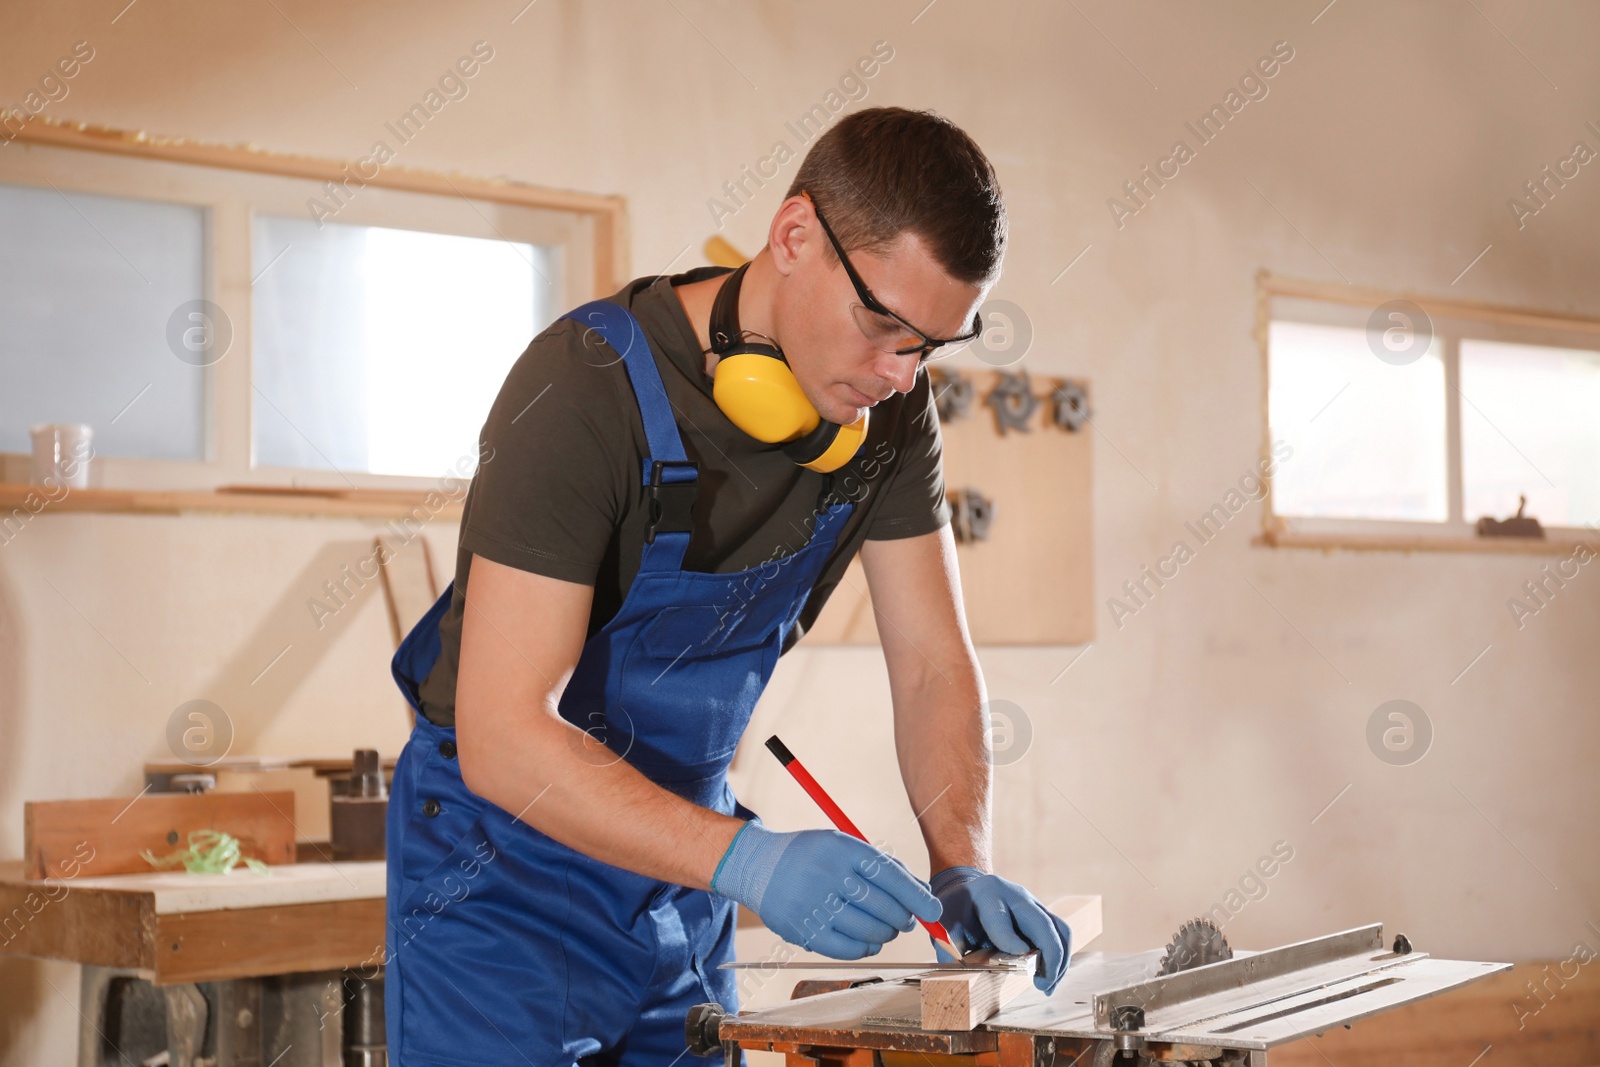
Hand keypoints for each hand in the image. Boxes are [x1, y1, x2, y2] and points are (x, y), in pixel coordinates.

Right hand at [712, 822, 942, 958]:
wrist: (759, 866)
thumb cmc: (813, 856)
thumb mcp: (845, 846)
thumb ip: (884, 866)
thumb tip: (924, 893)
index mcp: (842, 850)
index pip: (890, 875)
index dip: (917, 896)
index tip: (934, 910)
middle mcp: (827, 876)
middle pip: (883, 906)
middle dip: (903, 917)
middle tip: (905, 919)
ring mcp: (813, 906)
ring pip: (869, 931)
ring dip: (886, 933)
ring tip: (887, 928)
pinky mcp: (803, 931)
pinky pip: (848, 949)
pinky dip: (867, 947)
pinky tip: (869, 940)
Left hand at [930, 866, 1072, 992]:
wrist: (968, 888)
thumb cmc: (955, 911)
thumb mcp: (944, 925)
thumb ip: (948, 950)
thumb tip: (955, 977)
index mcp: (987, 896)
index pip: (1000, 919)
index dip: (1009, 941)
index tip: (1017, 961)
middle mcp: (1016, 896)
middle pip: (1042, 924)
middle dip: (1048, 957)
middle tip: (1041, 985)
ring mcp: (1033, 903)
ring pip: (1059, 929)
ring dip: (1059, 961)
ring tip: (1046, 986)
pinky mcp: (1042, 914)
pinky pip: (1060, 934)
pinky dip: (1059, 958)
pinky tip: (1048, 978)